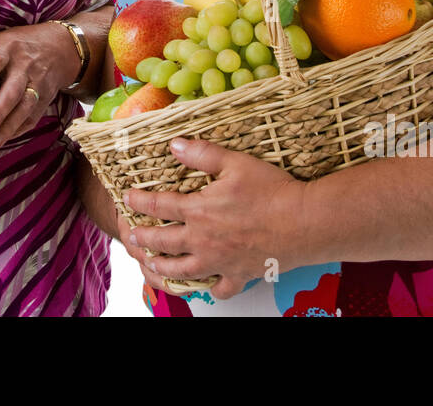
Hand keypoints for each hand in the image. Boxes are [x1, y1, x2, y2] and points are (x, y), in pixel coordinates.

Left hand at [0, 22, 80, 147]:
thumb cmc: (19, 45)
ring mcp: (38, 84)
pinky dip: (18, 130)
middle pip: (13, 90)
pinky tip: (3, 140)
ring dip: (8, 126)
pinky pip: (32, 117)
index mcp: (8, 48)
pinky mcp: (45, 99)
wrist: (60, 48)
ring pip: (25, 107)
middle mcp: (25, 66)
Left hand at [124, 137, 304, 300]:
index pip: (159, 206)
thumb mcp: (235, 163)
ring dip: (163, 267)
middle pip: (163, 243)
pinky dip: (210, 288)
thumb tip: (174, 144)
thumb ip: (201, 153)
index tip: (128, 198)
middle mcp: (203, 240)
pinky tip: (207, 283)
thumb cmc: (272, 191)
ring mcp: (220, 261)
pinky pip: (220, 288)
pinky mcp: (239, 274)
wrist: (303, 222)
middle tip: (131, 236)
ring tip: (152, 264)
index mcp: (199, 211)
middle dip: (143, 239)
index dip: (140, 202)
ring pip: (182, 271)